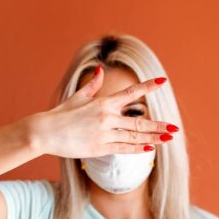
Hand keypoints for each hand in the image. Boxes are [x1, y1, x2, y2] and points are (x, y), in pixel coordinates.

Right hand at [29, 66, 177, 157]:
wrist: (44, 133)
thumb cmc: (60, 114)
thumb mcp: (77, 97)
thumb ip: (93, 85)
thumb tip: (102, 69)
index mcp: (103, 103)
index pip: (131, 93)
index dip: (148, 86)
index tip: (162, 82)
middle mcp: (107, 118)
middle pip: (139, 122)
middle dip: (158, 125)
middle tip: (174, 128)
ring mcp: (104, 134)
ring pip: (134, 137)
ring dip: (153, 138)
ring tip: (168, 138)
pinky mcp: (99, 148)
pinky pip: (123, 148)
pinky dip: (137, 149)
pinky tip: (149, 148)